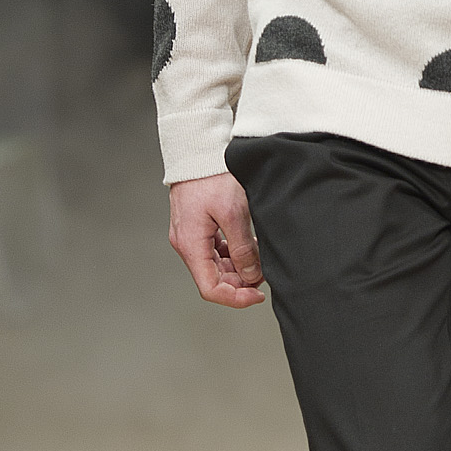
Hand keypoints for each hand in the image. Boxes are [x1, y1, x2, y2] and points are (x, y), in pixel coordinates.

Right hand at [168, 173, 264, 306]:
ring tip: (259, 258)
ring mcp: (191, 236)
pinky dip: (232, 253)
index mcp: (191, 245)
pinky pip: (214, 251)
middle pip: (213, 279)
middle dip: (240, 282)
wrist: (198, 151)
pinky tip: (249, 246)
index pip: (210, 288)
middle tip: (264, 273)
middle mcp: (186, 244)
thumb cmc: (212, 176)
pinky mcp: (197, 227)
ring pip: (215, 266)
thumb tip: (251, 276)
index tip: (257, 296)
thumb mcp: (234, 213)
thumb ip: (243, 248)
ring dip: (238, 267)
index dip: (235, 298)